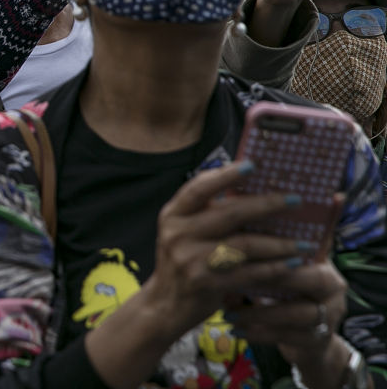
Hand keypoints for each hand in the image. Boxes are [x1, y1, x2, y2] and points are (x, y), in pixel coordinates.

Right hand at [142, 162, 312, 338]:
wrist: (164, 305)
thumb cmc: (183, 262)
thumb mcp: (182, 233)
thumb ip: (205, 213)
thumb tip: (250, 190)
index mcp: (172, 214)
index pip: (199, 187)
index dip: (226, 175)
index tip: (254, 165)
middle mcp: (178, 233)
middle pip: (229, 213)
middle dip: (267, 204)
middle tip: (295, 201)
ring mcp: (190, 259)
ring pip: (245, 244)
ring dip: (279, 243)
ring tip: (304, 243)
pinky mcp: (205, 283)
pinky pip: (249, 272)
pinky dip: (274, 268)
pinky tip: (292, 265)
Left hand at [223, 258, 346, 362]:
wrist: (304, 337)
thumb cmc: (283, 293)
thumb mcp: (275, 272)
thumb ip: (259, 258)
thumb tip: (226, 248)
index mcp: (323, 260)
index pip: (307, 248)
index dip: (280, 248)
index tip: (245, 247)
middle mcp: (335, 286)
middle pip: (313, 279)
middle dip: (271, 279)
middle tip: (235, 281)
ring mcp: (331, 315)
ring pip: (297, 313)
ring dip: (258, 314)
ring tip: (228, 314)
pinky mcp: (320, 340)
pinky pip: (289, 336)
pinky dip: (259, 334)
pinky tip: (237, 331)